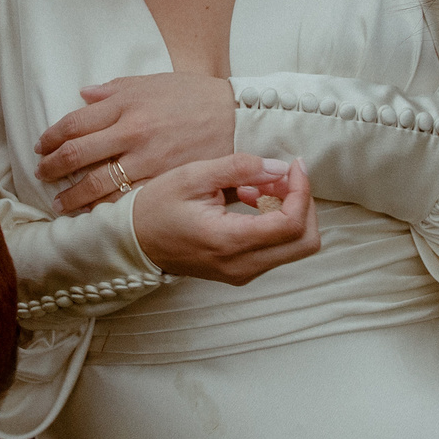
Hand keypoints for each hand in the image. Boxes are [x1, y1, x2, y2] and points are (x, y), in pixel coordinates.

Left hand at [39, 73, 234, 213]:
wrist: (237, 116)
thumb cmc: (196, 96)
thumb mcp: (153, 82)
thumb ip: (115, 89)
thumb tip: (83, 94)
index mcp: (125, 104)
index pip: (74, 123)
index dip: (52, 138)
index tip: (42, 148)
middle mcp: (131, 131)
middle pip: (78, 154)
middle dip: (53, 168)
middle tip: (42, 175)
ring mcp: (146, 158)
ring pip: (97, 182)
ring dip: (73, 195)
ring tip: (59, 204)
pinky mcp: (163, 179)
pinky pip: (125, 197)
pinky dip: (104, 207)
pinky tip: (93, 213)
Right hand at [131, 156, 319, 285]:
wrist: (133, 241)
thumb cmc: (157, 207)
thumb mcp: (194, 176)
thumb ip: (240, 168)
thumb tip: (279, 168)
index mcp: (229, 242)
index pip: (291, 224)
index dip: (302, 191)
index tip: (293, 166)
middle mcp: (242, 265)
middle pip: (305, 242)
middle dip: (302, 203)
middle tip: (279, 177)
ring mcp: (243, 273)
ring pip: (294, 246)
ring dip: (288, 210)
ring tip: (255, 186)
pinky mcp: (242, 271)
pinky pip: (277, 249)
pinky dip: (275, 221)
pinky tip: (249, 200)